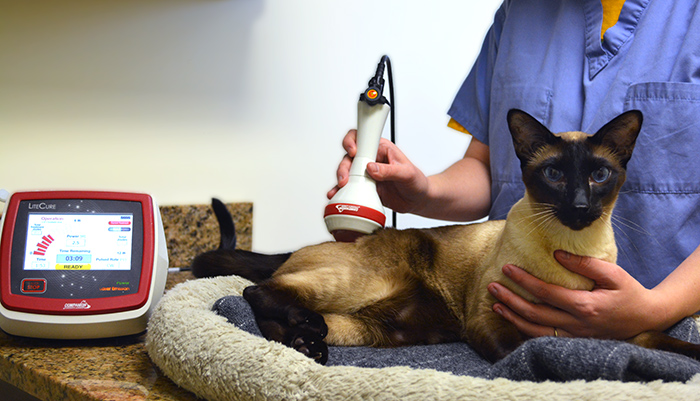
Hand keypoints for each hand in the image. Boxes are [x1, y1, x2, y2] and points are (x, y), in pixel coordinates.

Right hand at [327, 129, 429, 213]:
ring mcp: (366, 173)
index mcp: (381, 149)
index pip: (363, 137)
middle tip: (346, 177)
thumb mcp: (407, 173)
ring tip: (341, 187)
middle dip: (344, 166)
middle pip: (349, 156)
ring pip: (347, 171)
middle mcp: (371, 159)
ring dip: (341, 178)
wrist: (418, 200)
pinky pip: (350, 187)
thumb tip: (371, 168)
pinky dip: (342, 191)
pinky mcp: (364, 187)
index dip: (353, 141)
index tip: (353, 151)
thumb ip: (389, 170)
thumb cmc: (416, 182)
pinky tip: (338, 194)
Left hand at [487, 251, 663, 339]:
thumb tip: (557, 253)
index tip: (507, 268)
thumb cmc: (630, 292)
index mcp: (584, 306)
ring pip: (535, 330)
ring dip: (513, 317)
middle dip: (509, 299)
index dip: (523, 280)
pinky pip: (544, 338)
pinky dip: (525, 330)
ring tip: (495, 305)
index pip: (545, 292)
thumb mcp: (613, 274)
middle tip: (492, 286)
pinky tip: (513, 320)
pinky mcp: (574, 341)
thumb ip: (585, 264)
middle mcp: (576, 324)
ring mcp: (574, 336)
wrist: (647, 318)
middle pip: (534, 314)